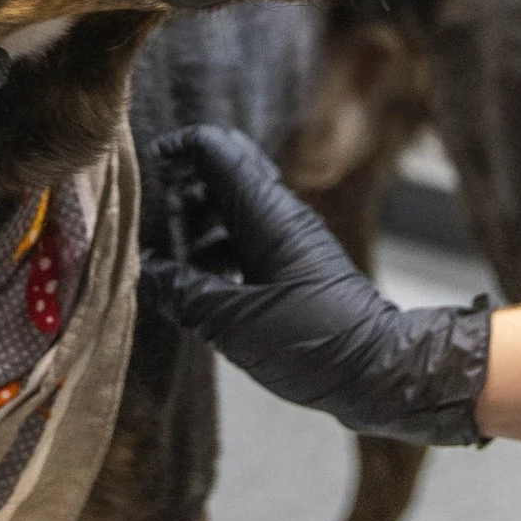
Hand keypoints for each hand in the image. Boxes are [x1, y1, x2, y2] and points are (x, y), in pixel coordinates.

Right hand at [139, 124, 490, 445]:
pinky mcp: (292, 265)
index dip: (176, 149)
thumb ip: (183, 293)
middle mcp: (277, 214)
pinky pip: (244, 238)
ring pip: (231, 207)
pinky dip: (214, 249)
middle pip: (222, 171)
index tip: (144, 174)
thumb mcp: (233, 323)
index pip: (216, 147)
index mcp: (265, 213)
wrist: (379, 372)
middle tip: (151, 221)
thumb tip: (141, 273)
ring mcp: (287, 239)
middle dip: (180, 188)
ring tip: (168, 260)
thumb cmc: (312, 343)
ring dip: (195, 223)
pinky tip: (196, 285)